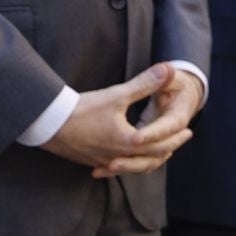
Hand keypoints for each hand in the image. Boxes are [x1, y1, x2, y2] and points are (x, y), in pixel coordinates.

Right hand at [43, 64, 192, 175]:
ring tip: (160, 150)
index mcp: (128, 142)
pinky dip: (129, 164)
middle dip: (169, 148)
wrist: (47, 124)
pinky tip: (126, 159)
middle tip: (182, 139)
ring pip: (134, 166)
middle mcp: (117, 156)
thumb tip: (169, 68)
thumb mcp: (116, 94)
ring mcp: (103, 162)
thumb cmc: (81, 109)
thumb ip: (145, 83)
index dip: (176, 135)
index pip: (161, 142)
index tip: (189, 129)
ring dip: (150, 158)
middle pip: (151, 158)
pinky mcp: (91, 162)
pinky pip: (116, 168)